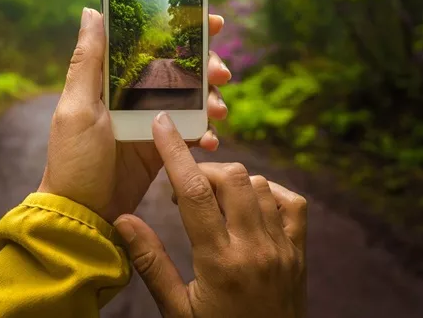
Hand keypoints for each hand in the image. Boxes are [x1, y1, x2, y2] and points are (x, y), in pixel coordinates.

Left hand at [38, 8, 230, 222]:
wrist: (82, 213)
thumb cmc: (73, 158)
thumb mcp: (77, 107)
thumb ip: (88, 61)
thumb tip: (92, 11)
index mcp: (111, 79)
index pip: (149, 42)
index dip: (182, 29)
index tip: (212, 23)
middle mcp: (132, 95)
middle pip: (178, 69)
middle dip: (206, 67)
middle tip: (222, 74)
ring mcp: (149, 121)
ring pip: (191, 99)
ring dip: (211, 100)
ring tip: (218, 112)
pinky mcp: (161, 148)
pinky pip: (190, 133)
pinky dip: (203, 134)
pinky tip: (209, 142)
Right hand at [114, 112, 306, 317]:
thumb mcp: (176, 310)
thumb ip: (150, 262)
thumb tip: (123, 219)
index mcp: (220, 262)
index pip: (194, 192)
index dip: (175, 153)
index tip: (162, 124)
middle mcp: (255, 248)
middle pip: (232, 177)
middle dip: (203, 170)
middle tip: (185, 191)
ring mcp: (283, 249)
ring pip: (259, 185)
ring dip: (231, 182)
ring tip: (211, 204)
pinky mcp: (299, 252)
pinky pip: (291, 202)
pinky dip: (268, 192)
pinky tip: (248, 205)